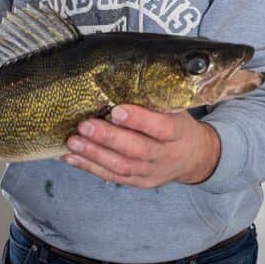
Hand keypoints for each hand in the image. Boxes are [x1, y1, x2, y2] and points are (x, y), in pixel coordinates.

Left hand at [62, 105, 219, 188]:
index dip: (139, 120)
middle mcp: (166, 155)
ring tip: (73, 142)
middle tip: (85, 125)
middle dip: (108, 138)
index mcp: (179, 133)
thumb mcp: (174, 109)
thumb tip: (117, 80)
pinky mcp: (139, 182)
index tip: (116, 110)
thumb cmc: (177, 125)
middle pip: (137, 150)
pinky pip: (113, 177)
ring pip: (122, 167)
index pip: (161, 128)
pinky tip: (71, 157)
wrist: (193, 156)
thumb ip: (152, 100)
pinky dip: (90, 167)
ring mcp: (152, 172)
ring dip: (94, 154)